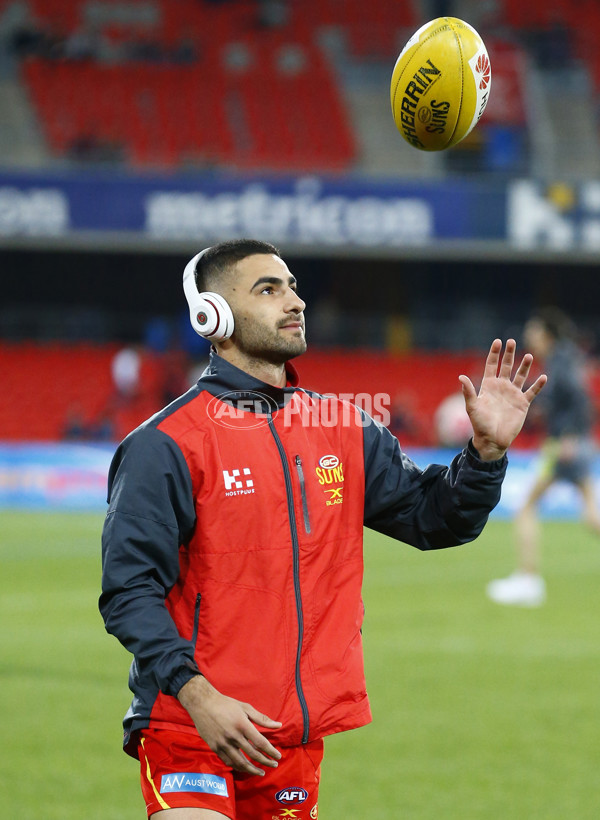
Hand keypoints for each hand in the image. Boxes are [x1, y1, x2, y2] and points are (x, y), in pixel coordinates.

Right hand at [177, 675, 281, 775]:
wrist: (203, 704)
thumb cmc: (226, 704)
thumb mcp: (245, 707)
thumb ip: (262, 718)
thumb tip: (279, 725)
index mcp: (242, 724)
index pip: (260, 742)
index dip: (271, 751)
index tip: (278, 756)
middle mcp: (233, 736)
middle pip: (252, 754)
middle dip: (265, 761)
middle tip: (274, 765)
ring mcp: (223, 743)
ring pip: (240, 762)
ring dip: (252, 769)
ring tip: (261, 772)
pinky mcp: (215, 747)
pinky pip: (228, 761)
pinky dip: (238, 766)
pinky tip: (244, 767)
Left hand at [459, 339, 546, 460]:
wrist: (492, 440)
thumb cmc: (480, 424)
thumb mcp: (472, 406)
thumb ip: (468, 391)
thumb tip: (460, 376)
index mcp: (488, 386)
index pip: (491, 365)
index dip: (494, 354)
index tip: (497, 342)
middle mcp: (501, 387)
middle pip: (506, 367)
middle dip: (509, 354)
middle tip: (512, 341)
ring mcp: (513, 394)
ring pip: (520, 376)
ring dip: (525, 366)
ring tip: (529, 356)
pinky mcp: (522, 403)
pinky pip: (532, 392)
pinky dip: (538, 385)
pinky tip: (543, 377)